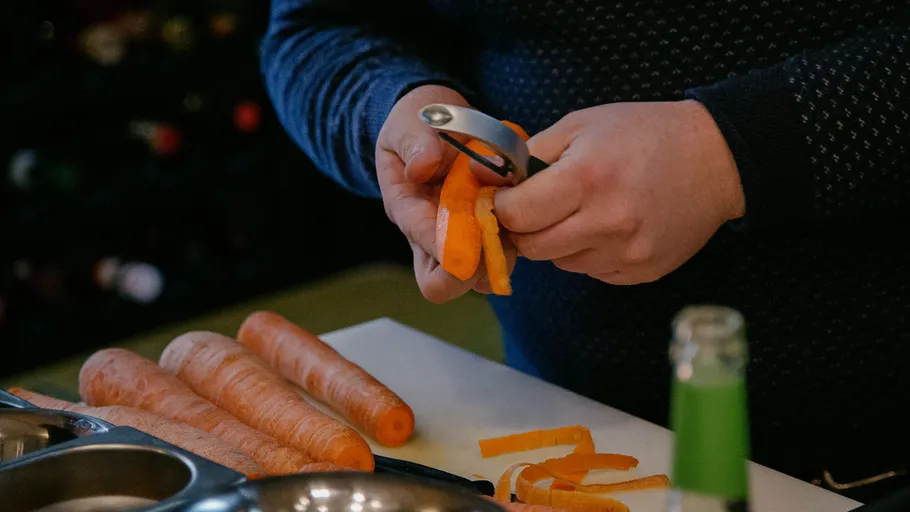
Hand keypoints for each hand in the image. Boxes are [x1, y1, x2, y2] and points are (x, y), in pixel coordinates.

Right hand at [375, 85, 515, 301]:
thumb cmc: (419, 122)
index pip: (426, 250)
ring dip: (498, 259)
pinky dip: (514, 243)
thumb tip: (421, 167)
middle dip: (473, 271)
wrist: (437, 120)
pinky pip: (499, 255)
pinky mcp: (484, 231)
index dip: (452, 250)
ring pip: (477, 279)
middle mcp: (430, 235)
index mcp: (408, 211)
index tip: (477, 236)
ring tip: (514, 223)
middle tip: (496, 236)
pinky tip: (523, 213)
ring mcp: (459, 237)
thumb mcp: (408, 123)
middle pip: (445, 284)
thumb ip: (414, 142)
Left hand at [492, 100, 744, 284]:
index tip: (506, 198)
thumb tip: (491, 179)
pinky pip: (593, 272)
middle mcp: (606, 223)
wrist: (716, 159)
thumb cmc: (645, 134)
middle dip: (525, 229)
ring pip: (561, 263)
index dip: (503, 207)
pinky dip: (589, 254)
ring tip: (583, 212)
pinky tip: (609, 226)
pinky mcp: (642, 272)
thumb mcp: (583, 125)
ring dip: (559, 242)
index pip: (517, 214)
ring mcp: (627, 253)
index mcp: (586, 179)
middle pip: (532, 248)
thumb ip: (532, 153)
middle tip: (536, 209)